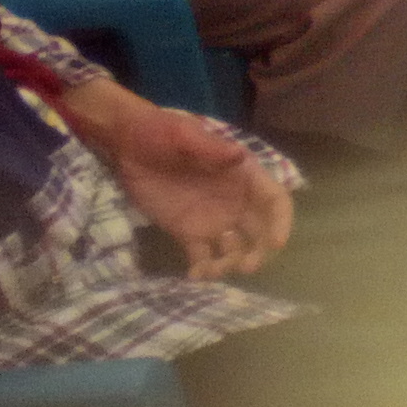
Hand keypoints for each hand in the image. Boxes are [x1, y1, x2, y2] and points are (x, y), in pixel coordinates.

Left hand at [59, 79, 292, 278]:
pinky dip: (204, 270)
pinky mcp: (188, 233)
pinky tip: (193, 276)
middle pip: (260, 231)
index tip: (277, 243)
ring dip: (231, 264)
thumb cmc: (159, 131)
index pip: (274, 200)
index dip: (282, 221)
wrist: (125, 144)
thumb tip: (239, 155)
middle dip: (259, 252)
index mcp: (241, 174)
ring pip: (235, 249)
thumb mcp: (184, 134)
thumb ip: (211, 148)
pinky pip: (204, 257)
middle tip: (245, 266)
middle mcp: (234, 200)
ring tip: (209, 271)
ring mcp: (212, 219)